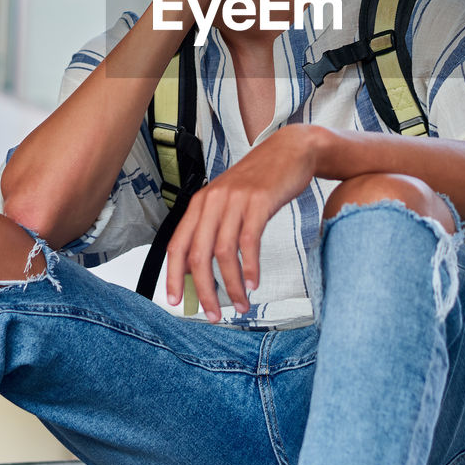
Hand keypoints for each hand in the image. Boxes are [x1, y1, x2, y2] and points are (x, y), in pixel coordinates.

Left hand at [165, 125, 318, 320]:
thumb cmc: (261, 181)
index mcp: (200, 203)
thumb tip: (198, 270)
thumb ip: (213, 229)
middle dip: (202, 290)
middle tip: (210, 313)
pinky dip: (251, 268)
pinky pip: (249, 241)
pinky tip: (254, 283)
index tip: (175, 301)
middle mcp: (212, 201)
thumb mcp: (229, 200)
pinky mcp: (258, 201)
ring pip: (223, 252)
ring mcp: (235, 200)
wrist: (291, 151)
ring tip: (240, 305)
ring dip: (231, 285)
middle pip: (197, 254)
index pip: (177, 245)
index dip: (173, 276)